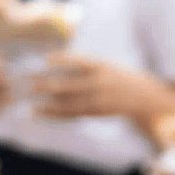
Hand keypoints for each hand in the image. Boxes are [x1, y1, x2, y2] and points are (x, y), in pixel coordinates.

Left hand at [32, 54, 156, 122]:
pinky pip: (77, 114)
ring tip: (34, 109)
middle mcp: (100, 83)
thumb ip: (84, 66)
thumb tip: (55, 65)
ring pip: (72, 105)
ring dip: (52, 107)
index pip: (78, 61)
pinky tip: (47, 114)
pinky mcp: (98, 112)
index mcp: (101, 66)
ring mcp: (99, 100)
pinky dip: (61, 115)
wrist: (143, 96)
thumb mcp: (104, 65)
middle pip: (71, 85)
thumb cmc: (117, 76)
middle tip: (31, 85)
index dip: (62, 59)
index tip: (45, 59)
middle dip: (50, 86)